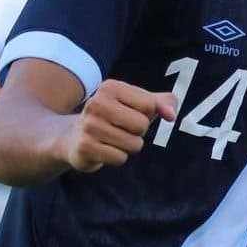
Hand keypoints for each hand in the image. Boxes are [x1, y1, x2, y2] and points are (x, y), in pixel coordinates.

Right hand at [55, 80, 178, 172]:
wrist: (75, 136)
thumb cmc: (116, 117)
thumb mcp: (139, 103)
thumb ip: (163, 102)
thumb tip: (171, 114)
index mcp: (110, 87)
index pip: (150, 105)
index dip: (147, 114)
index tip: (131, 113)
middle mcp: (96, 103)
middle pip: (142, 125)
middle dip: (139, 132)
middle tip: (122, 129)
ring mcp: (89, 125)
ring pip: (134, 144)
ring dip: (129, 146)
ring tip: (113, 139)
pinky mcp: (85, 146)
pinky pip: (120, 158)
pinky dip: (117, 157)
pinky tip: (105, 149)